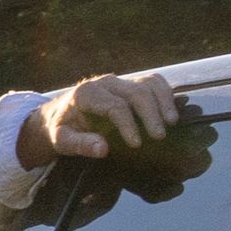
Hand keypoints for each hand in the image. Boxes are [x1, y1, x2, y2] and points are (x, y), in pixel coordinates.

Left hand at [37, 69, 183, 160]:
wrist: (59, 114)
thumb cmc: (61, 129)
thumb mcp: (61, 140)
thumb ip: (79, 144)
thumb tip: (102, 149)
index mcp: (86, 94)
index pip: (114, 106)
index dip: (128, 125)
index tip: (137, 144)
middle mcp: (105, 83)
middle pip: (136, 92)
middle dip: (150, 114)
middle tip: (159, 137)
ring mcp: (120, 81)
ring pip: (148, 83)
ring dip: (163, 101)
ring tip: (172, 123)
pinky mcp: (130, 83)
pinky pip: (153, 82)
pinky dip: (165, 94)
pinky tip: (172, 111)